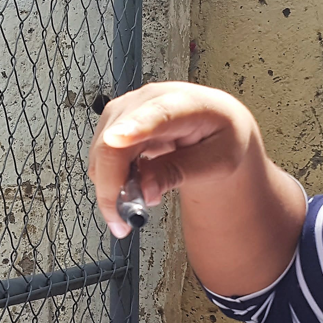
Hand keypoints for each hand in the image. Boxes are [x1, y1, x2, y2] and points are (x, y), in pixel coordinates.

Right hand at [90, 83, 259, 237]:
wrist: (216, 124)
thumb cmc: (221, 137)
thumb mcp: (217, 162)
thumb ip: (181, 173)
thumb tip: (144, 191)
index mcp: (185, 104)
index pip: (156, 115)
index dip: (132, 129)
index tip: (115, 141)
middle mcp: (148, 100)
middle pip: (114, 142)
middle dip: (113, 187)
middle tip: (125, 221)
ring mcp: (127, 110)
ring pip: (101, 154)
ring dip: (111, 187)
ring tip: (138, 203)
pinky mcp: (114, 122)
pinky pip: (101, 157)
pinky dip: (110, 180)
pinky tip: (131, 187)